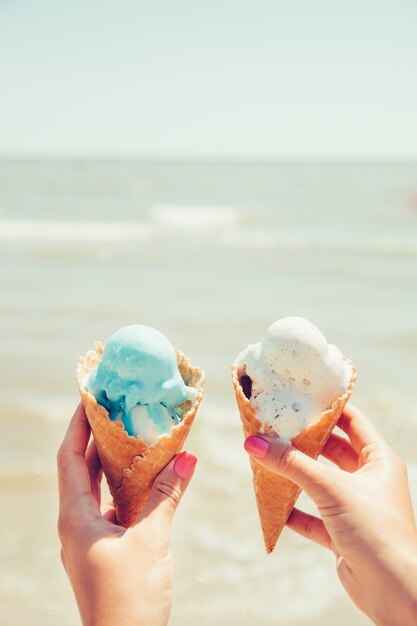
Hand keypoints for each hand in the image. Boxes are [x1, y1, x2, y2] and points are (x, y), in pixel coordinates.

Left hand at [57, 404, 196, 625]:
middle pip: (82, 469)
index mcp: (76, 517)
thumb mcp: (151, 541)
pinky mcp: (105, 550)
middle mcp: (77, 523)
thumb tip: (186, 457)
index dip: (78, 425)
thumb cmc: (129, 601)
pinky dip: (130, 489)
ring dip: (116, 463)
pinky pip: (114, 508)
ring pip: (100, 489)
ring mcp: (90, 538)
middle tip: (119, 408)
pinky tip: (151, 478)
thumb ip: (167, 496)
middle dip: (99, 438)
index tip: (90, 396)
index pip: (70, 458)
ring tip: (137, 434)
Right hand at [244, 404, 416, 625]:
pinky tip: (276, 507)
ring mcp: (356, 507)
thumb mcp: (331, 489)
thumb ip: (292, 465)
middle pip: (333, 450)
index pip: (352, 421)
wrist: (393, 591)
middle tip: (277, 428)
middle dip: (305, 442)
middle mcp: (370, 481)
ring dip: (297, 475)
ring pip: (321, 483)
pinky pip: (314, 517)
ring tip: (270, 460)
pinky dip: (296, 512)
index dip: (328, 408)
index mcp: (380, 460)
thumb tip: (255, 443)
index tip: (300, 397)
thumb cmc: (376, 532)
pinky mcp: (343, 534)